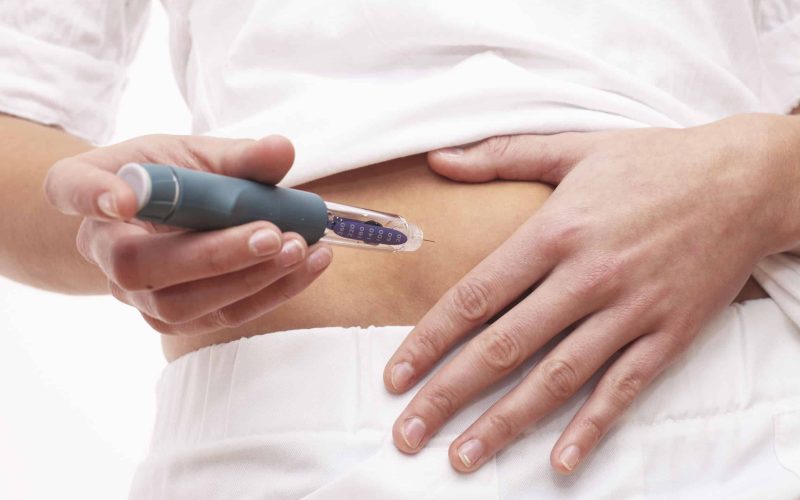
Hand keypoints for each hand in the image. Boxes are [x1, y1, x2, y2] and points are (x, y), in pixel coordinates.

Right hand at [45, 135, 332, 334]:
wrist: (167, 219)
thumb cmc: (175, 178)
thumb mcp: (198, 154)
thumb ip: (238, 155)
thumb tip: (281, 151)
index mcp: (92, 188)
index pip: (70, 189)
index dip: (91, 196)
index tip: (122, 199)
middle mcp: (103, 250)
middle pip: (140, 266)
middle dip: (214, 255)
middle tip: (273, 233)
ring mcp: (136, 294)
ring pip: (182, 305)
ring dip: (251, 280)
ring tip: (302, 249)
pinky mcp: (175, 318)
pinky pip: (221, 316)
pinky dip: (272, 291)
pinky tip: (309, 264)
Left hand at [383, 114, 799, 472]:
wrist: (746, 180)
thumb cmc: (653, 162)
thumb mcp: (574, 147)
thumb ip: (500, 155)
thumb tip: (438, 159)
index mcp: (556, 232)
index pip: (476, 297)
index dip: (429, 340)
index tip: (395, 375)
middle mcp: (587, 277)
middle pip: (504, 347)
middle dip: (448, 394)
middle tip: (408, 433)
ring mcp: (630, 311)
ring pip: (556, 379)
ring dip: (504, 424)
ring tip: (461, 457)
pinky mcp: (668, 335)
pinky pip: (623, 390)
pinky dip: (591, 429)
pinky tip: (559, 463)